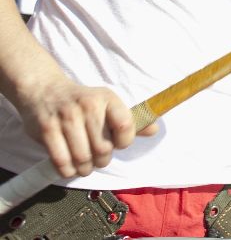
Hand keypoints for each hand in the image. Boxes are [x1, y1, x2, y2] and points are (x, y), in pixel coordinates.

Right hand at [18, 77, 154, 177]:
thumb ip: (130, 120)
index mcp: (108, 99)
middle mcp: (88, 106)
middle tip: (99, 159)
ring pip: (82, 158)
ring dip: (85, 168)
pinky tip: (70, 167)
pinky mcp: (47, 130)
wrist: (45, 91)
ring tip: (85, 165)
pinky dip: (68, 170)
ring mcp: (66, 118)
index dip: (124, 142)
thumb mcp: (108, 104)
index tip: (118, 145)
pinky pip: (61, 161)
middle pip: (103, 148)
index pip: (125, 125)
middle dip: (103, 160)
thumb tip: (154, 130)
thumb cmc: (83, 102)